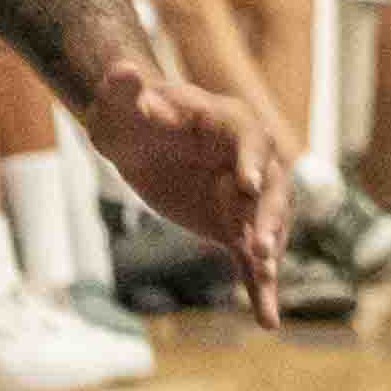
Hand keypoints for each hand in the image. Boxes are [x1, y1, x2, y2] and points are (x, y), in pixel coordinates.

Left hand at [86, 41, 297, 321]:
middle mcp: (249, 160)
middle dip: (268, 217)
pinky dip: (260, 289)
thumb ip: (125, 91)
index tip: (249, 184)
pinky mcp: (234, 227)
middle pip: (271, 188)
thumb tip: (121, 69)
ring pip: (267, 226)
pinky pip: (251, 260)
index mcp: (230, 123)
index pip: (250, 139)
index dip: (251, 160)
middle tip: (259, 246)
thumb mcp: (119, 106)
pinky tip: (267, 321)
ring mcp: (245, 197)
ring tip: (264, 279)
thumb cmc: (131, 115)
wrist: (139, 141)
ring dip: (268, 252)